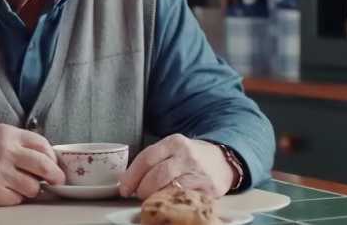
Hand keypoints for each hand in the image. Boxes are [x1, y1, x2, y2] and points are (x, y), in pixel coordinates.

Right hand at [0, 124, 65, 205]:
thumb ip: (19, 144)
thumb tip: (47, 158)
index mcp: (8, 134)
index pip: (42, 144)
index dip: (52, 157)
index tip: (55, 165)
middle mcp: (5, 150)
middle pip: (43, 165)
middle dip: (55, 176)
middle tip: (57, 181)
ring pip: (33, 186)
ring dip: (31, 190)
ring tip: (21, 186)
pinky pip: (17, 199)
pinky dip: (15, 198)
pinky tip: (6, 192)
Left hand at [118, 134, 234, 199]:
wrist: (222, 161)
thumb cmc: (190, 157)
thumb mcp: (173, 149)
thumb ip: (153, 160)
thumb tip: (128, 180)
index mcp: (174, 142)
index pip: (147, 157)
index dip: (132, 175)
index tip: (124, 187)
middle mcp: (187, 155)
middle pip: (157, 175)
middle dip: (142, 188)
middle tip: (138, 195)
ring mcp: (198, 173)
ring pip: (170, 188)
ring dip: (156, 197)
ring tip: (151, 199)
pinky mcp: (209, 190)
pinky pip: (185, 199)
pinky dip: (172, 203)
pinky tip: (167, 203)